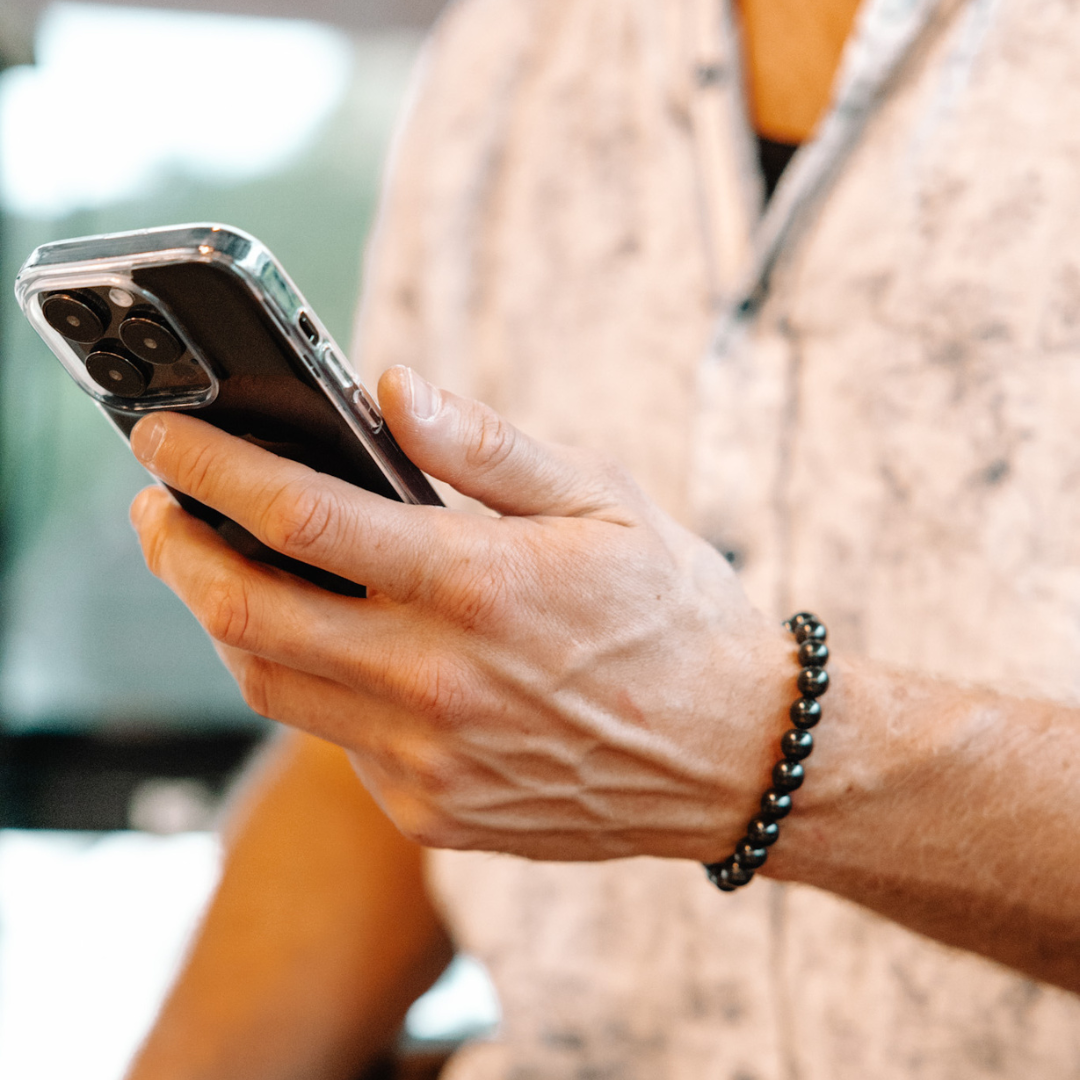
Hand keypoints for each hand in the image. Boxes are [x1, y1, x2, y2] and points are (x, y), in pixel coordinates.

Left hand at [129, 367, 793, 861]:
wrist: (732, 754)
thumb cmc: (674, 615)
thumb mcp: (604, 499)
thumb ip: (488, 445)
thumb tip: (392, 388)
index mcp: (478, 584)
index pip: (300, 514)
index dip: (210, 469)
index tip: (161, 441)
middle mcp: (439, 681)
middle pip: (247, 613)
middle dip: (175, 551)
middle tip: (155, 511)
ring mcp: (429, 760)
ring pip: (271, 684)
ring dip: (224, 619)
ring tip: (222, 568)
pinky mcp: (432, 811)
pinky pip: (333, 740)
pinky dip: (310, 682)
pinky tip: (334, 646)